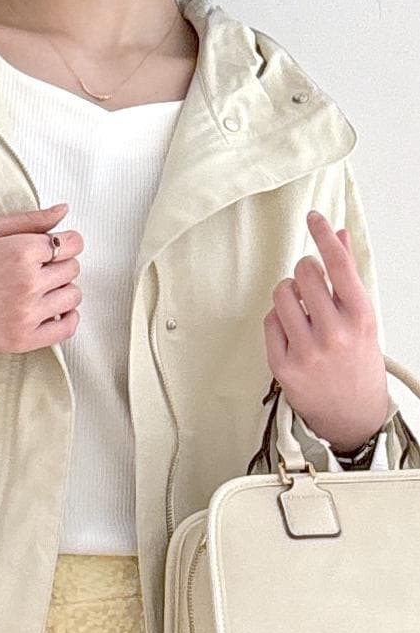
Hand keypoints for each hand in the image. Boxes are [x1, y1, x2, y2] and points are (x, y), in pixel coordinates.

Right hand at [0, 203, 83, 359]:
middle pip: (73, 268)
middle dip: (60, 265)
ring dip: (62, 290)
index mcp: (21, 251)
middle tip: (35, 268)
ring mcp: (28, 314)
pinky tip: (51, 311)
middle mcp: (29, 283)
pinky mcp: (24, 340)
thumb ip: (29, 220)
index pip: (72, 243)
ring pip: (73, 296)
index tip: (50, 248)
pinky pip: (67, 328)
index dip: (63, 242)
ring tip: (39, 289)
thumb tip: (63, 211)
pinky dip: (67, 318)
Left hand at [262, 210, 389, 454]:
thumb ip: (349, 277)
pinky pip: (269, 322)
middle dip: (304, 271)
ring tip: (300, 308)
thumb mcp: (362, 318)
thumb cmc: (358, 362)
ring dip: (287, 293)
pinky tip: (291, 330)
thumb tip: (338, 236)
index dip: (323, 235)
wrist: (353, 415)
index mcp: (360, 317)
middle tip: (310, 284)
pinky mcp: (283, 367)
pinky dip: (277, 319)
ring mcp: (307, 352)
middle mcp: (334, 334)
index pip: (339, 264)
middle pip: (304, 274)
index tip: (313, 217)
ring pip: (281, 295)